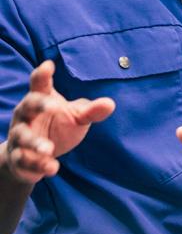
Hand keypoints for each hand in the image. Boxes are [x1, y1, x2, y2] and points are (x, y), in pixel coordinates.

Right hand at [4, 60, 114, 183]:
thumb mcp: (76, 118)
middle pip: (27, 105)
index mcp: (40, 99)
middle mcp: (26, 115)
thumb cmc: (56, 127)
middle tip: (52, 106)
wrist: (33, 157)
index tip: (49, 65)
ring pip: (22, 137)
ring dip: (34, 143)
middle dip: (39, 104)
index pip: (39, 83)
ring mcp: (20, 137)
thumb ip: (90, 111)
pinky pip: (24, 161)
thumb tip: (110, 104)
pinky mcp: (18, 158)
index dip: (42, 74)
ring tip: (49, 149)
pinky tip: (52, 168)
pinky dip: (37, 165)